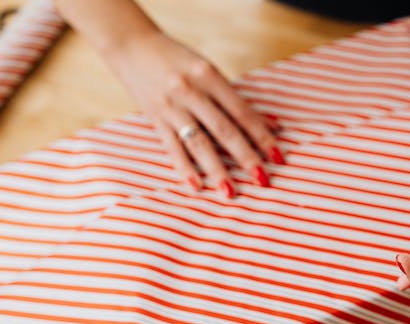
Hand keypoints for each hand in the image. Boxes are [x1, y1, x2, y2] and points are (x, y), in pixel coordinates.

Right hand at [107, 30, 281, 195]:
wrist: (131, 45)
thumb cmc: (178, 59)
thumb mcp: (209, 71)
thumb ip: (237, 100)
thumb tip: (273, 125)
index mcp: (209, 76)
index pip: (242, 113)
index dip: (262, 136)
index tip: (278, 157)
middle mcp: (190, 92)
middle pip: (224, 130)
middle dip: (245, 157)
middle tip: (263, 179)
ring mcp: (171, 107)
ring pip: (198, 143)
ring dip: (216, 169)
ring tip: (230, 192)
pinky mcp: (154, 119)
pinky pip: (172, 147)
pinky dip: (184, 167)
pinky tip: (197, 185)